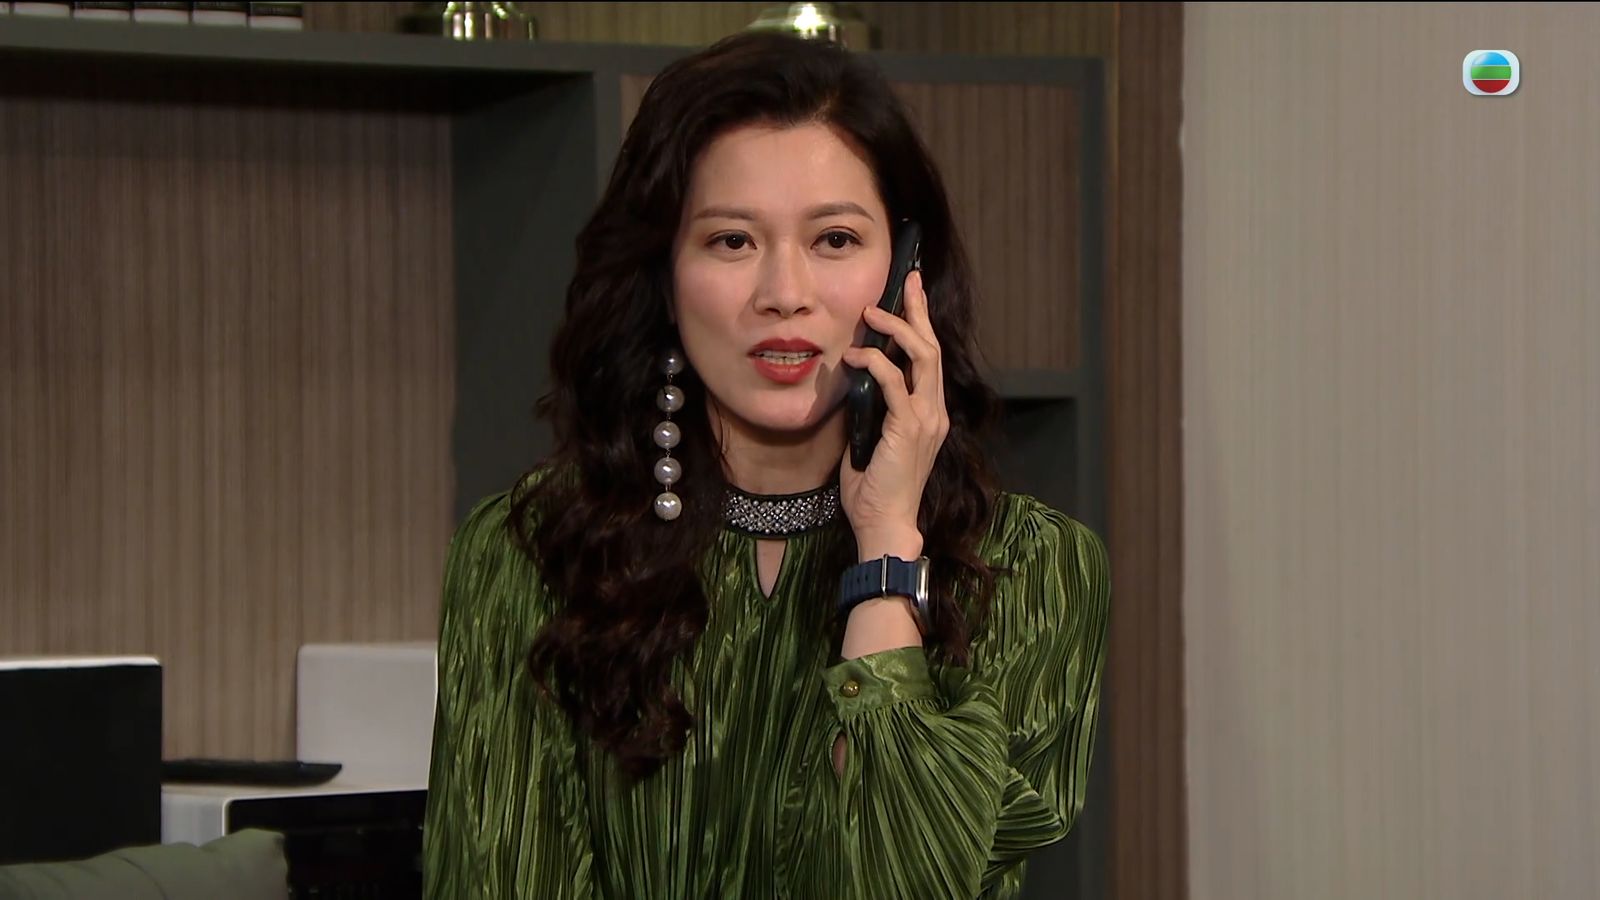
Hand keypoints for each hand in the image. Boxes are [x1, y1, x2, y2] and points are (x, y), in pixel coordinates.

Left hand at [839, 270, 948, 558]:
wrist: (885, 523)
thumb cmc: (875, 488)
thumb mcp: (873, 439)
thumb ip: (872, 409)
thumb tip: (854, 382)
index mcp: (930, 413)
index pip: (930, 358)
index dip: (922, 323)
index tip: (912, 293)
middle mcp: (935, 411)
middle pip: (933, 347)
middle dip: (918, 310)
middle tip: (907, 280)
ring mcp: (925, 419)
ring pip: (922, 357)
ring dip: (897, 330)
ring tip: (872, 313)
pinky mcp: (908, 428)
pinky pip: (895, 384)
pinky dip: (875, 364)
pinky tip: (856, 356)